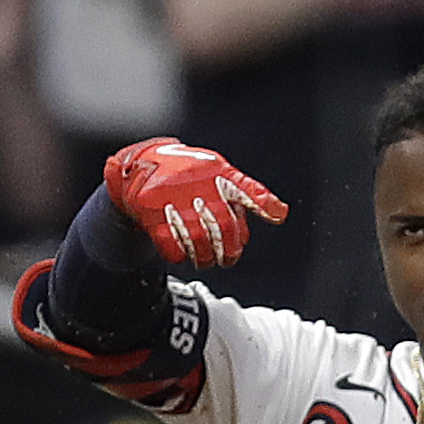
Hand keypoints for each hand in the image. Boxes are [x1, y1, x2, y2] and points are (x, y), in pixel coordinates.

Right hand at [104, 137, 287, 267]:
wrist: (142, 163)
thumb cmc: (190, 171)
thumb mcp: (221, 172)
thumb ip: (250, 193)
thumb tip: (281, 214)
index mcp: (217, 174)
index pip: (245, 191)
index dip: (259, 206)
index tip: (267, 223)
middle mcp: (198, 186)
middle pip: (222, 227)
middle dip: (228, 250)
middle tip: (227, 259)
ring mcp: (174, 200)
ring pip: (197, 241)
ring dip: (205, 257)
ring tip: (207, 260)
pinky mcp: (152, 213)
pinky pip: (170, 244)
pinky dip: (179, 255)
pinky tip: (183, 254)